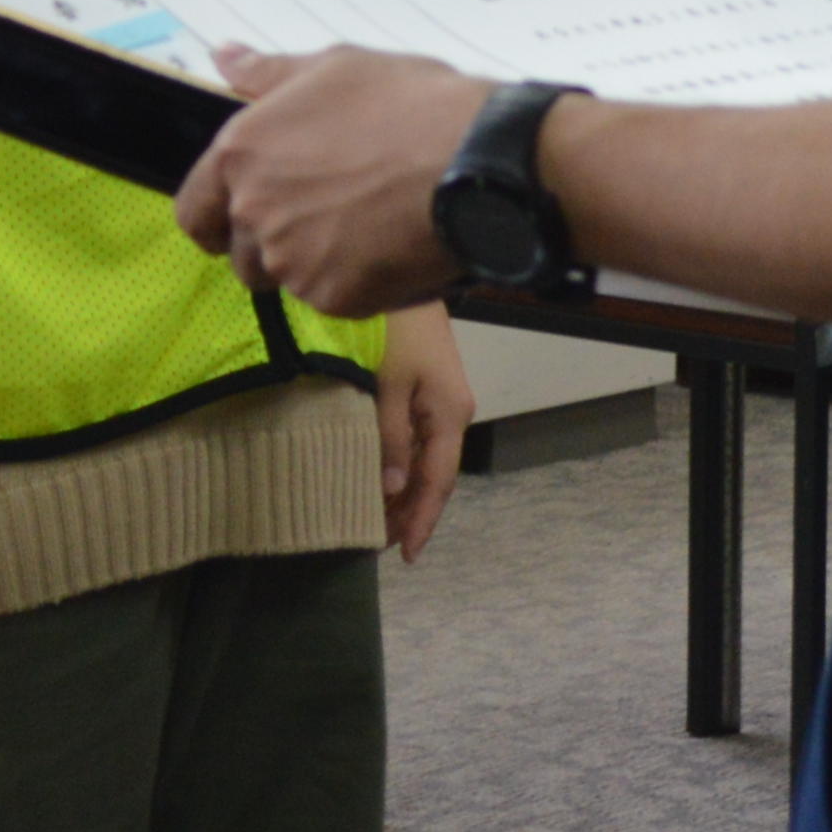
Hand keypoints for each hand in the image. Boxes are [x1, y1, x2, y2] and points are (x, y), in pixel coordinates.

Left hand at [178, 45, 483, 315]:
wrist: (477, 160)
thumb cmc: (407, 102)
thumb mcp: (335, 66)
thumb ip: (268, 73)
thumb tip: (223, 58)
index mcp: (242, 154)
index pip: (193, 212)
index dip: (214, 217)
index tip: (237, 218)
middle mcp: (255, 212)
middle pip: (240, 255)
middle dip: (270, 244)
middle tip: (321, 217)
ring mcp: (293, 261)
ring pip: (286, 280)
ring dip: (311, 264)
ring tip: (361, 228)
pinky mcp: (335, 298)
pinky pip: (332, 298)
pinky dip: (355, 282)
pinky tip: (388, 246)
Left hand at [377, 305, 477, 557]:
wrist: (403, 276)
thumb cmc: (393, 328)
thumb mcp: (386, 385)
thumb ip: (390, 437)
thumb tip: (392, 489)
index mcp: (449, 415)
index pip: (439, 482)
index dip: (422, 520)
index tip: (407, 555)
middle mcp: (452, 412)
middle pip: (435, 476)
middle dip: (411, 512)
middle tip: (381, 545)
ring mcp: (442, 400)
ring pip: (426, 460)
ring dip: (405, 491)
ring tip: (379, 521)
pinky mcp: (428, 388)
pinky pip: (418, 440)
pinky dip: (402, 464)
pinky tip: (383, 477)